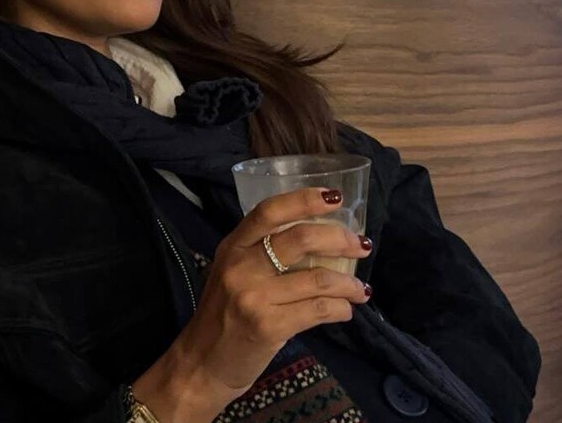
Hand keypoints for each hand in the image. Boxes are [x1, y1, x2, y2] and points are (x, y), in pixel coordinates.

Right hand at [132, 187, 372, 421]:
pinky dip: (340, 309)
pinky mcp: (268, 326)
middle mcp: (240, 266)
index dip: (305, 200)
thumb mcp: (231, 273)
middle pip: (301, 238)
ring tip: (359, 290)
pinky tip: (345, 311)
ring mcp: (253, 296)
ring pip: (318, 279)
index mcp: (232, 246)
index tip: (335, 198)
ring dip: (348, 283)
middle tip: (360, 246)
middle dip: (340, 239)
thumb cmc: (223, 315)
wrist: (201, 364)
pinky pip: (317, 310)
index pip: (269, 211)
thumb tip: (320, 240)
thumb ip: (262, 253)